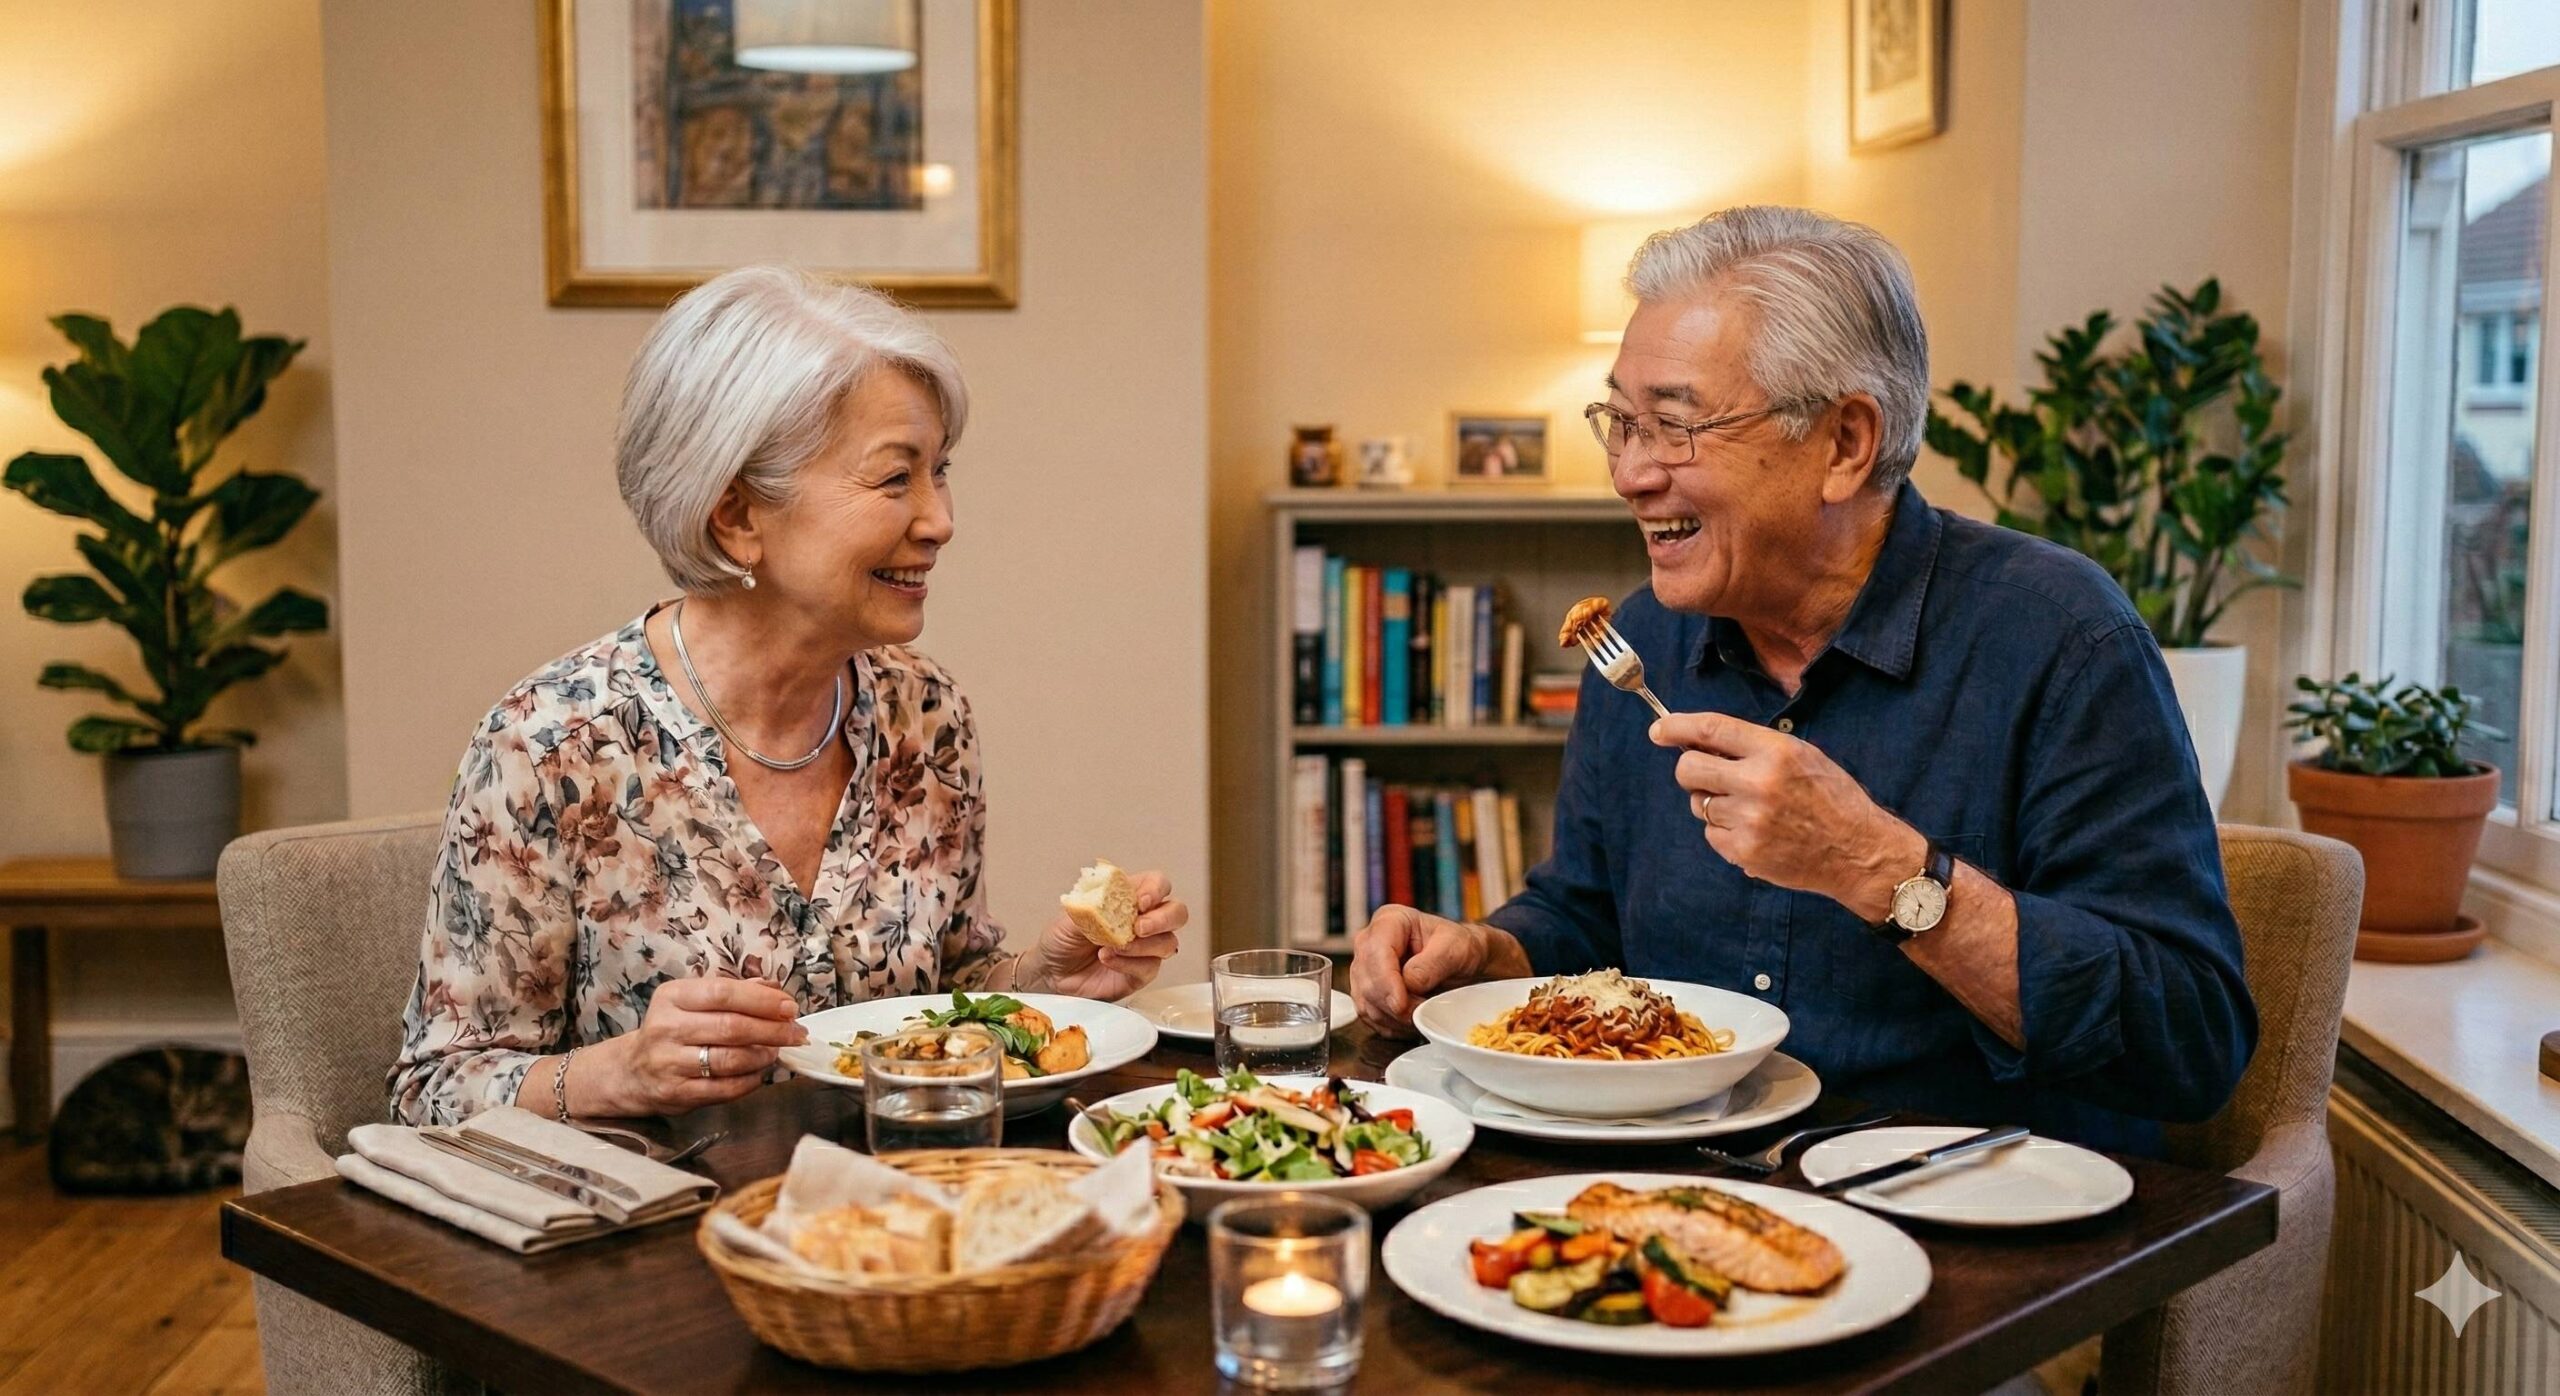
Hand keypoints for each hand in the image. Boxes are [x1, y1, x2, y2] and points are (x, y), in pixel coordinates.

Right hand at [571, 976, 805, 1117]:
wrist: (631, 1071)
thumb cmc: (672, 1029)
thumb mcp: (692, 1001)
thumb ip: (733, 992)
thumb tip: (774, 988)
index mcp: (673, 996)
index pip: (724, 993)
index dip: (763, 1000)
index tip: (789, 1007)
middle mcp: (667, 1027)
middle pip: (731, 1027)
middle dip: (772, 1030)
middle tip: (796, 1032)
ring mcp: (669, 1063)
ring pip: (730, 1060)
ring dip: (763, 1055)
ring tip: (777, 1051)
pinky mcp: (676, 1094)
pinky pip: (724, 1089)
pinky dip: (750, 1081)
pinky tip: (759, 1072)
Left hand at [1036, 871, 1185, 999]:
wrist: (1051, 972)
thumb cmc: (1062, 939)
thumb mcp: (1071, 915)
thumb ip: (1094, 906)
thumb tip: (1108, 903)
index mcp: (1129, 898)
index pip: (1159, 884)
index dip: (1156, 889)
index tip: (1142, 901)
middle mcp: (1143, 921)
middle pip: (1177, 912)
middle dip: (1162, 919)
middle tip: (1138, 927)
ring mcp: (1144, 949)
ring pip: (1168, 943)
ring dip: (1143, 945)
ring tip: (1114, 947)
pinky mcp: (1140, 973)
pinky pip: (1149, 968)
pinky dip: (1129, 964)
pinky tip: (1109, 960)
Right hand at [1349, 905, 1512, 1036]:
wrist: (1464, 963)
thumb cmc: (1460, 947)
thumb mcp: (1456, 949)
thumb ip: (1432, 964)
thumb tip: (1409, 983)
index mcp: (1390, 921)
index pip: (1375, 951)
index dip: (1385, 981)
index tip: (1401, 1004)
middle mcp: (1370, 943)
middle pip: (1367, 980)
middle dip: (1392, 1004)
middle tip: (1420, 1012)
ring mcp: (1365, 969)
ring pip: (1365, 1002)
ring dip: (1393, 1018)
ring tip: (1420, 1016)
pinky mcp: (1367, 993)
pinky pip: (1369, 1016)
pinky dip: (1390, 1025)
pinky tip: (1410, 1022)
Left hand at [1650, 712, 1924, 921]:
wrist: (1858, 851)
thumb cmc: (1830, 798)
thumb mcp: (1801, 756)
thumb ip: (1752, 746)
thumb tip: (1697, 741)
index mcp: (1776, 751)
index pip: (1711, 730)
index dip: (1677, 727)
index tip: (1659, 729)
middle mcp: (1759, 783)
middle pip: (1689, 769)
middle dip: (1691, 770)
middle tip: (1707, 775)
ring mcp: (1750, 820)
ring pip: (1699, 804)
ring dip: (1714, 804)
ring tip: (1751, 809)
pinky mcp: (1744, 852)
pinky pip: (1711, 835)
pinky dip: (1726, 833)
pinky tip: (1756, 832)